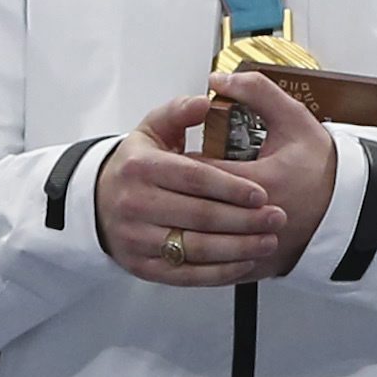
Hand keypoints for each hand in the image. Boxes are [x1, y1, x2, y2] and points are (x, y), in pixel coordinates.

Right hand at [94, 79, 327, 286]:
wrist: (98, 203)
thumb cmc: (136, 166)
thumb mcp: (151, 130)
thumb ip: (179, 112)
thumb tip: (205, 101)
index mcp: (141, 167)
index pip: (194, 178)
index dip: (231, 187)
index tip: (262, 194)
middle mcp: (135, 204)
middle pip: (200, 216)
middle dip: (244, 219)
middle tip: (277, 217)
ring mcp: (137, 239)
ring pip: (196, 248)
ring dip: (238, 247)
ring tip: (269, 239)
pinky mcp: (142, 266)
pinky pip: (186, 274)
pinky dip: (219, 272)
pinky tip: (245, 261)